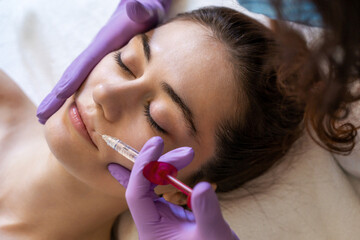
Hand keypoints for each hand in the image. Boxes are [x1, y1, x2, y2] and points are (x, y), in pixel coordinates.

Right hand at [36, 0, 171, 123]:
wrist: (143, 7)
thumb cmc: (148, 9)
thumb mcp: (147, 9)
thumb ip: (142, 9)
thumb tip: (136, 7)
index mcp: (105, 43)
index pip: (84, 64)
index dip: (72, 80)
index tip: (58, 97)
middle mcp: (98, 52)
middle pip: (73, 75)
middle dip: (57, 96)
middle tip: (41, 116)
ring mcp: (100, 57)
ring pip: (79, 79)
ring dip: (64, 98)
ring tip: (50, 116)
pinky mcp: (106, 62)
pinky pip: (89, 80)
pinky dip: (78, 94)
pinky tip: (75, 107)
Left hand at [108, 137, 238, 239]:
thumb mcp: (213, 236)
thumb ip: (206, 212)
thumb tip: (203, 186)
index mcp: (152, 231)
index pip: (136, 194)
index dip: (143, 167)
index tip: (157, 144)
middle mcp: (151, 223)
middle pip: (145, 186)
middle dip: (163, 164)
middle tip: (188, 153)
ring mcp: (160, 219)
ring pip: (152, 187)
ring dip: (166, 167)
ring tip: (186, 155)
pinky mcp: (170, 216)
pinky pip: (158, 192)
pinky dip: (157, 175)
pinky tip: (150, 162)